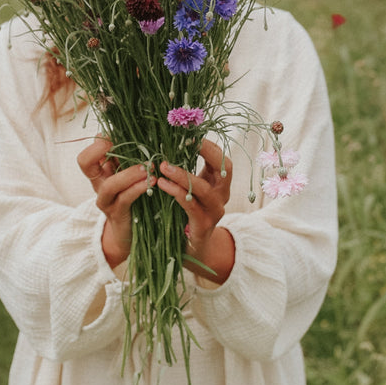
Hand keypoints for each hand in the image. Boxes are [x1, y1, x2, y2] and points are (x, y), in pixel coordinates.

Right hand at [76, 136, 154, 269]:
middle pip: (85, 163)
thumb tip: (138, 133)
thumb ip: (128, 157)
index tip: (117, 136)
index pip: (88, 151)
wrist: (128, 232)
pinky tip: (151, 182)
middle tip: (122, 144)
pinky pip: (126, 199)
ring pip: (110, 185)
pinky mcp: (118, 214)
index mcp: (99, 172)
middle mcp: (98, 185)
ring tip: (148, 168)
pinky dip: (138, 188)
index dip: (99, 141)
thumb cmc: (132, 197)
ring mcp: (106, 201)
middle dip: (100, 149)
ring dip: (129, 174)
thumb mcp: (127, 174)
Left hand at [154, 140, 235, 283]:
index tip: (188, 134)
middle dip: (205, 153)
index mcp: (219, 183)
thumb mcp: (191, 189)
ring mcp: (215, 211)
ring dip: (183, 175)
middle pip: (224, 169)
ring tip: (163, 166)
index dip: (208, 145)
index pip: (222, 158)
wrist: (193, 250)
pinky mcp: (203, 225)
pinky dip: (177, 193)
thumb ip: (187, 169)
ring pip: (204, 188)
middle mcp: (222, 195)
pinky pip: (191, 206)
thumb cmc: (187, 213)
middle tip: (181, 143)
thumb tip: (169, 141)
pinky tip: (161, 185)